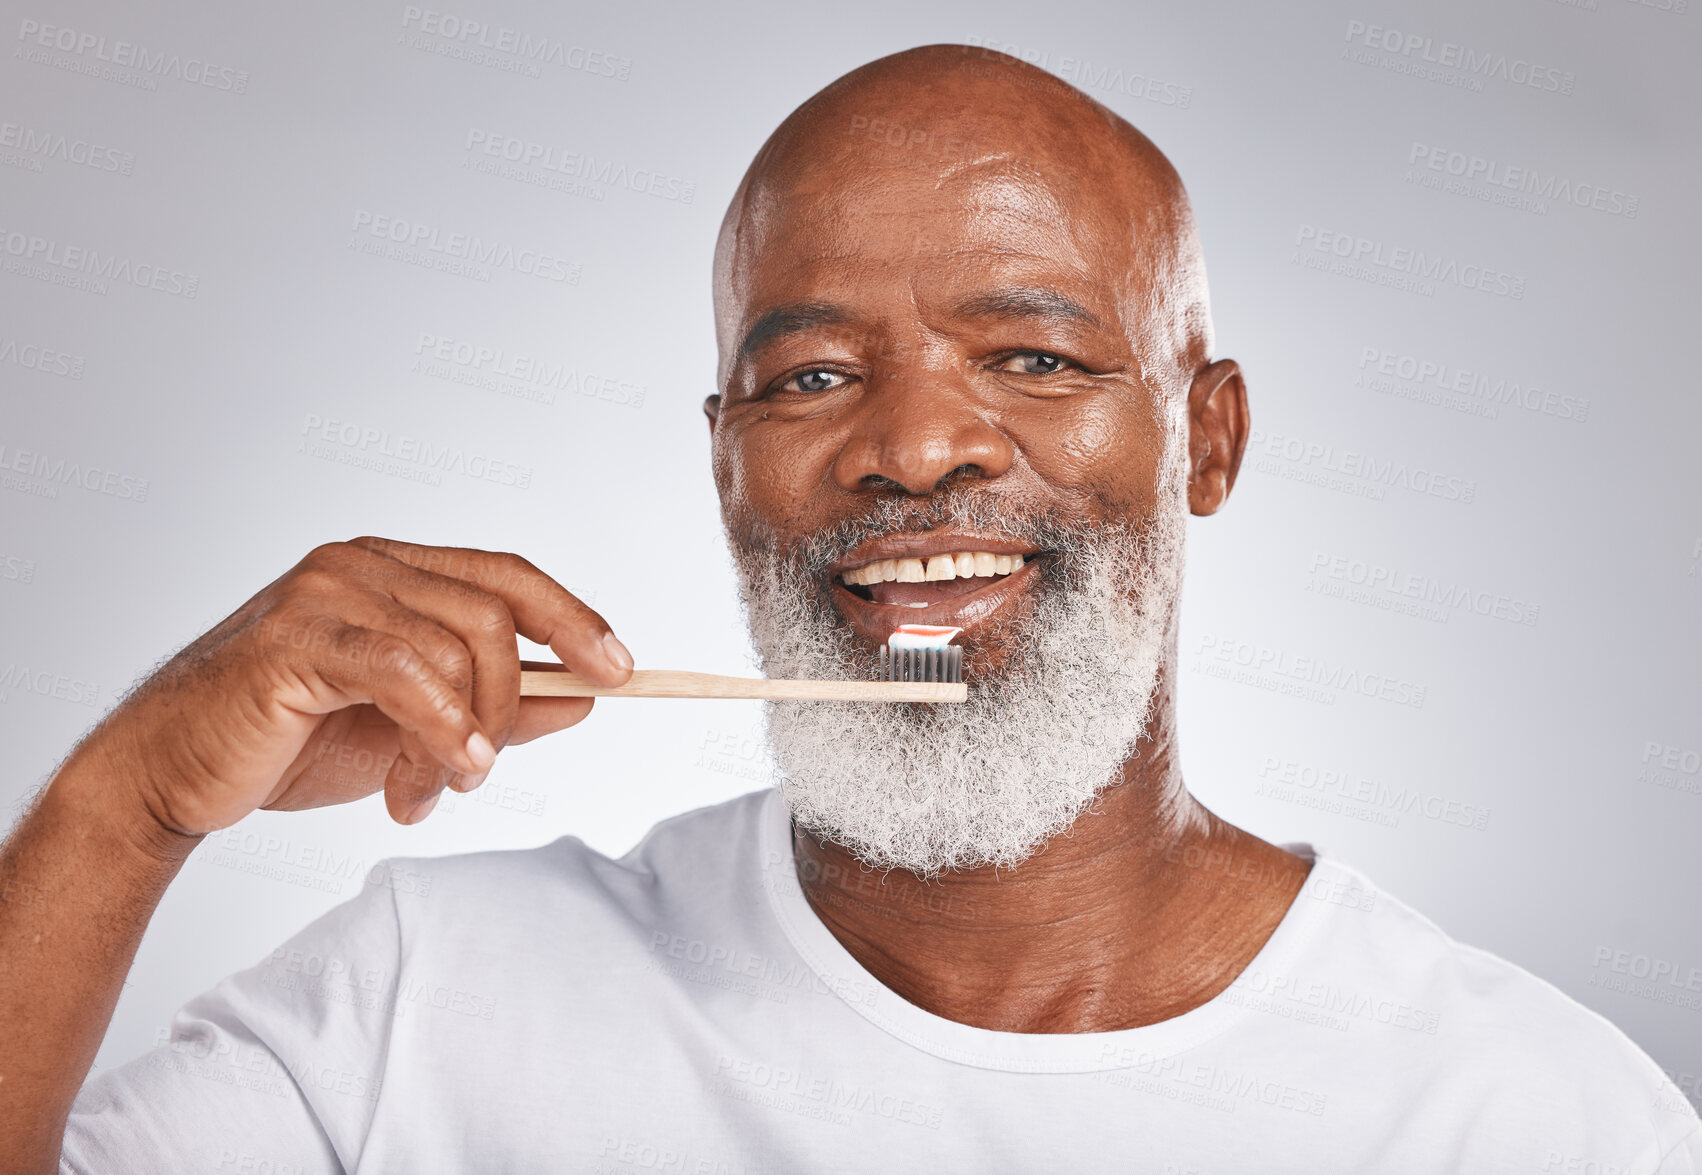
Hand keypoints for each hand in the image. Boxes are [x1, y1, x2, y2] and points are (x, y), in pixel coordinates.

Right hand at [75, 537, 631, 834]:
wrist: (173, 777)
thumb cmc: (288, 745)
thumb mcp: (414, 732)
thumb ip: (496, 709)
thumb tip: (585, 699)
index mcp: (393, 571)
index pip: (507, 577)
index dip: (574, 618)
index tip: (625, 670)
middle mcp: (363, 564)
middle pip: (495, 612)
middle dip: (515, 701)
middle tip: (483, 774)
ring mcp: (326, 592)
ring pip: (455, 648)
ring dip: (464, 738)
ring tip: (428, 792)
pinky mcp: (296, 638)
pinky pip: (405, 672)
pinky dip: (441, 728)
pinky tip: (439, 774)